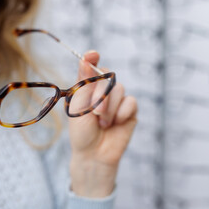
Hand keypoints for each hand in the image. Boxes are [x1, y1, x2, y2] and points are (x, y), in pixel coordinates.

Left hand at [68, 51, 136, 197]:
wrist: (93, 154)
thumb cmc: (82, 132)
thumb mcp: (78, 107)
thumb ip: (84, 84)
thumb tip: (85, 60)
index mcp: (87, 88)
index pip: (91, 67)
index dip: (91, 59)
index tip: (92, 55)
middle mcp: (103, 91)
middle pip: (108, 77)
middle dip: (101, 95)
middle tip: (95, 113)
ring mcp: (117, 100)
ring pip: (120, 89)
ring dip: (110, 108)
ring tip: (103, 124)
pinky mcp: (129, 110)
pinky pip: (131, 102)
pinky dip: (122, 113)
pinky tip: (115, 124)